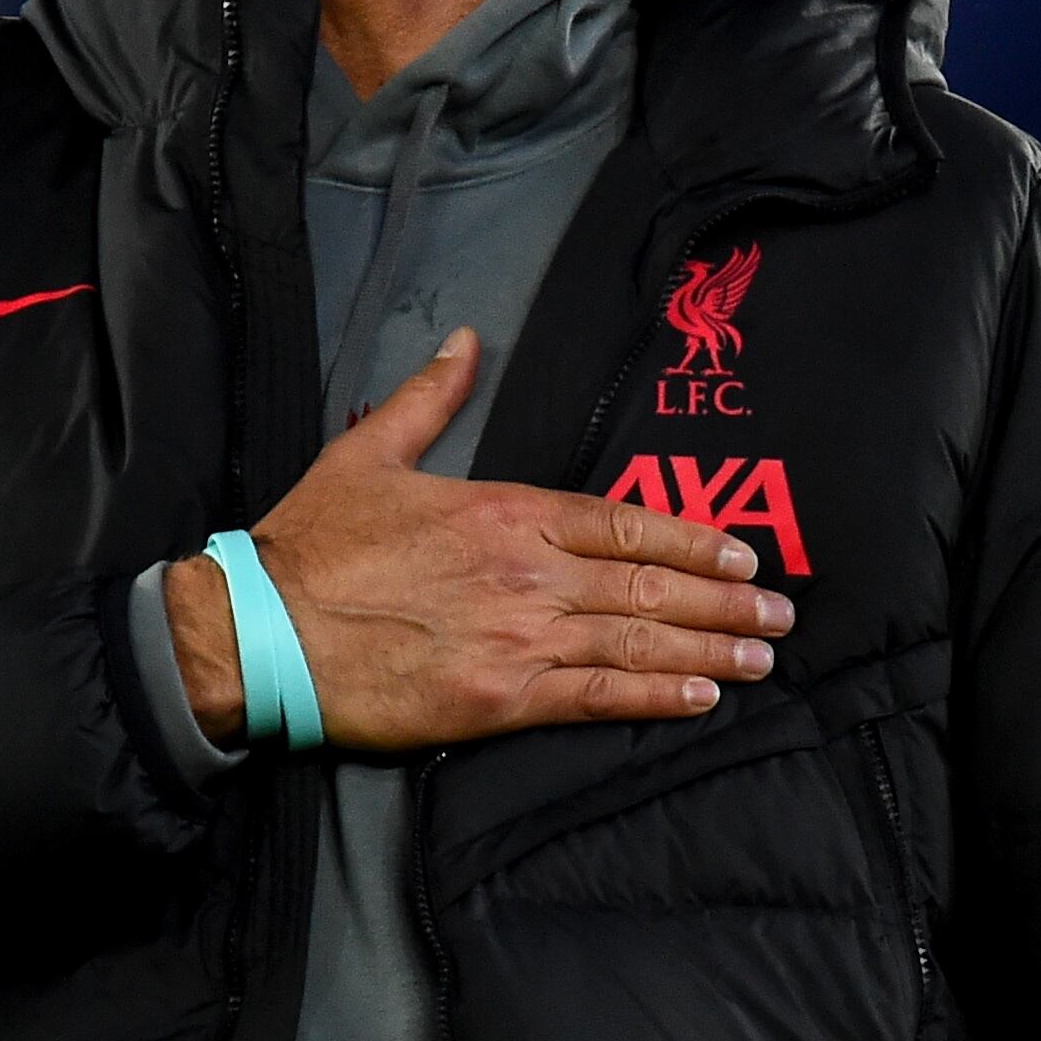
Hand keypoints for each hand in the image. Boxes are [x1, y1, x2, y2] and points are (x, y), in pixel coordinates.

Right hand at [164, 331, 790, 750]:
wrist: (260, 629)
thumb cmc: (311, 545)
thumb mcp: (369, 452)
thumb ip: (429, 398)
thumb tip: (464, 341)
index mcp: (503, 510)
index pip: (621, 524)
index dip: (689, 541)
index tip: (741, 555)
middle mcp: (526, 572)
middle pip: (647, 586)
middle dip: (724, 600)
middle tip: (781, 614)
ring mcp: (518, 637)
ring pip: (635, 641)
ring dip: (709, 648)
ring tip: (762, 656)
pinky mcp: (499, 699)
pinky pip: (596, 696)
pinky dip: (654, 695)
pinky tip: (700, 694)